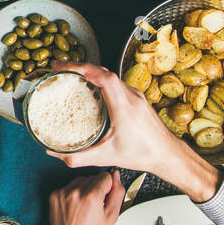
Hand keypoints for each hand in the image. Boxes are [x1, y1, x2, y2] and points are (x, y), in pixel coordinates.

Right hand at [46, 63, 221, 202]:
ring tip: (72, 75)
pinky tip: (91, 88)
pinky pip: (116, 83)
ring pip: (111, 76)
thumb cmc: (143, 154)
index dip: (82, 68)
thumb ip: (78, 157)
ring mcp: (136, 96)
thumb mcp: (106, 157)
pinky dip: (100, 80)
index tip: (64, 67)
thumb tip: (55, 154)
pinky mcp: (138, 100)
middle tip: (61, 68)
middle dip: (80, 67)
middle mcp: (131, 97)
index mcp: (124, 107)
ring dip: (91, 72)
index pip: (103, 77)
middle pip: (104, 71)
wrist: (168, 155)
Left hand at [48, 170, 123, 224]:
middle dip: (96, 188)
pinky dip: (73, 193)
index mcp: (91, 196)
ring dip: (84, 189)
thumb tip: (116, 175)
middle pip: (92, 177)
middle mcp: (76, 192)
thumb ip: (118, 192)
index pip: (105, 175)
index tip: (105, 196)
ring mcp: (63, 192)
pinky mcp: (55, 195)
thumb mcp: (111, 216)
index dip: (108, 186)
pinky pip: (69, 186)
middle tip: (95, 204)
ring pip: (80, 180)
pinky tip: (75, 206)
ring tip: (84, 205)